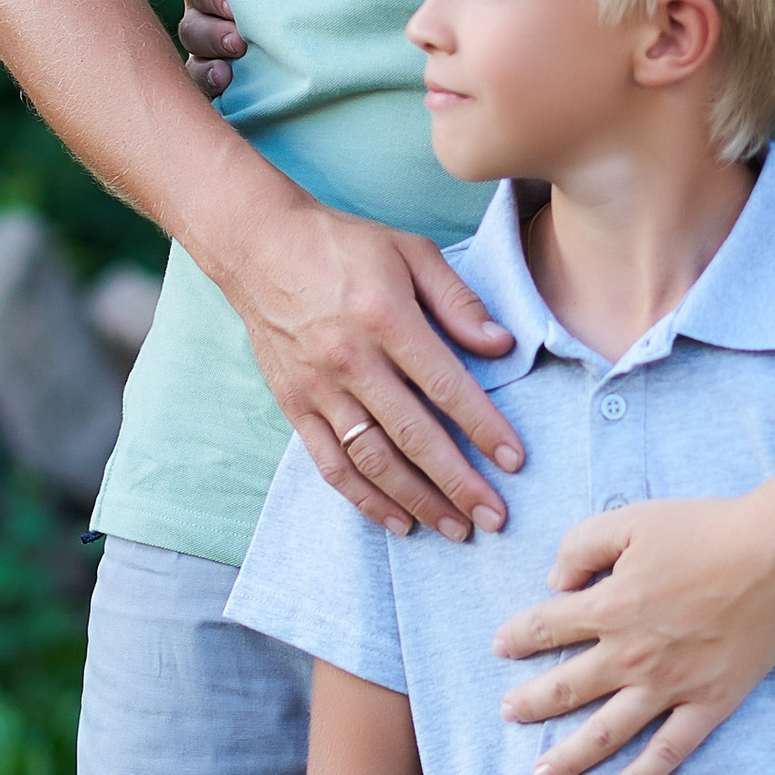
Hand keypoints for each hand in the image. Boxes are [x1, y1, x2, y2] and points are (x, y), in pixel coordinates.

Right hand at [176, 0, 240, 101]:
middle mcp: (206, 3)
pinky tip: (224, 77)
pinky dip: (207, 76)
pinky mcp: (209, 74)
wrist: (312, 51)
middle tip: (235, 8)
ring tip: (237, 46)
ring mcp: (204, 40)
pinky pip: (196, 75)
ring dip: (212, 38)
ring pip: (192, 33)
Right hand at [228, 200, 521, 541]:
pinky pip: (332, 465)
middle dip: (458, 482)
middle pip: (412, 434)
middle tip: (494, 517)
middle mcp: (350, 359)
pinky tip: (399, 522)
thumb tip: (501, 345)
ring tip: (456, 528)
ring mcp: (318, 388)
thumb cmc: (344, 246)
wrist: (259, 247)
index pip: (444, 385)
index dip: (482, 427)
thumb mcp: (410, 251)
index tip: (514, 461)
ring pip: (372, 460)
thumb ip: (457, 300)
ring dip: (417, 501)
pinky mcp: (294, 406)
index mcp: (385, 318)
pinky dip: (366, 500)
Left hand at [493, 484, 774, 774]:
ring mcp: (670, 686)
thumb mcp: (632, 519)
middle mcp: (631, 655)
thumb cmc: (706, 530)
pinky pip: (668, 751)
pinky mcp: (709, 704)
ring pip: (606, 732)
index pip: (547, 627)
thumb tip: (556, 583)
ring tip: (542, 774)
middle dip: (530, 703)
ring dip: (570, 756)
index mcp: (609, 606)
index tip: (500, 647)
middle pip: (566, 688)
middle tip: (507, 714)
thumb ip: (582, 546)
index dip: (518, 637)